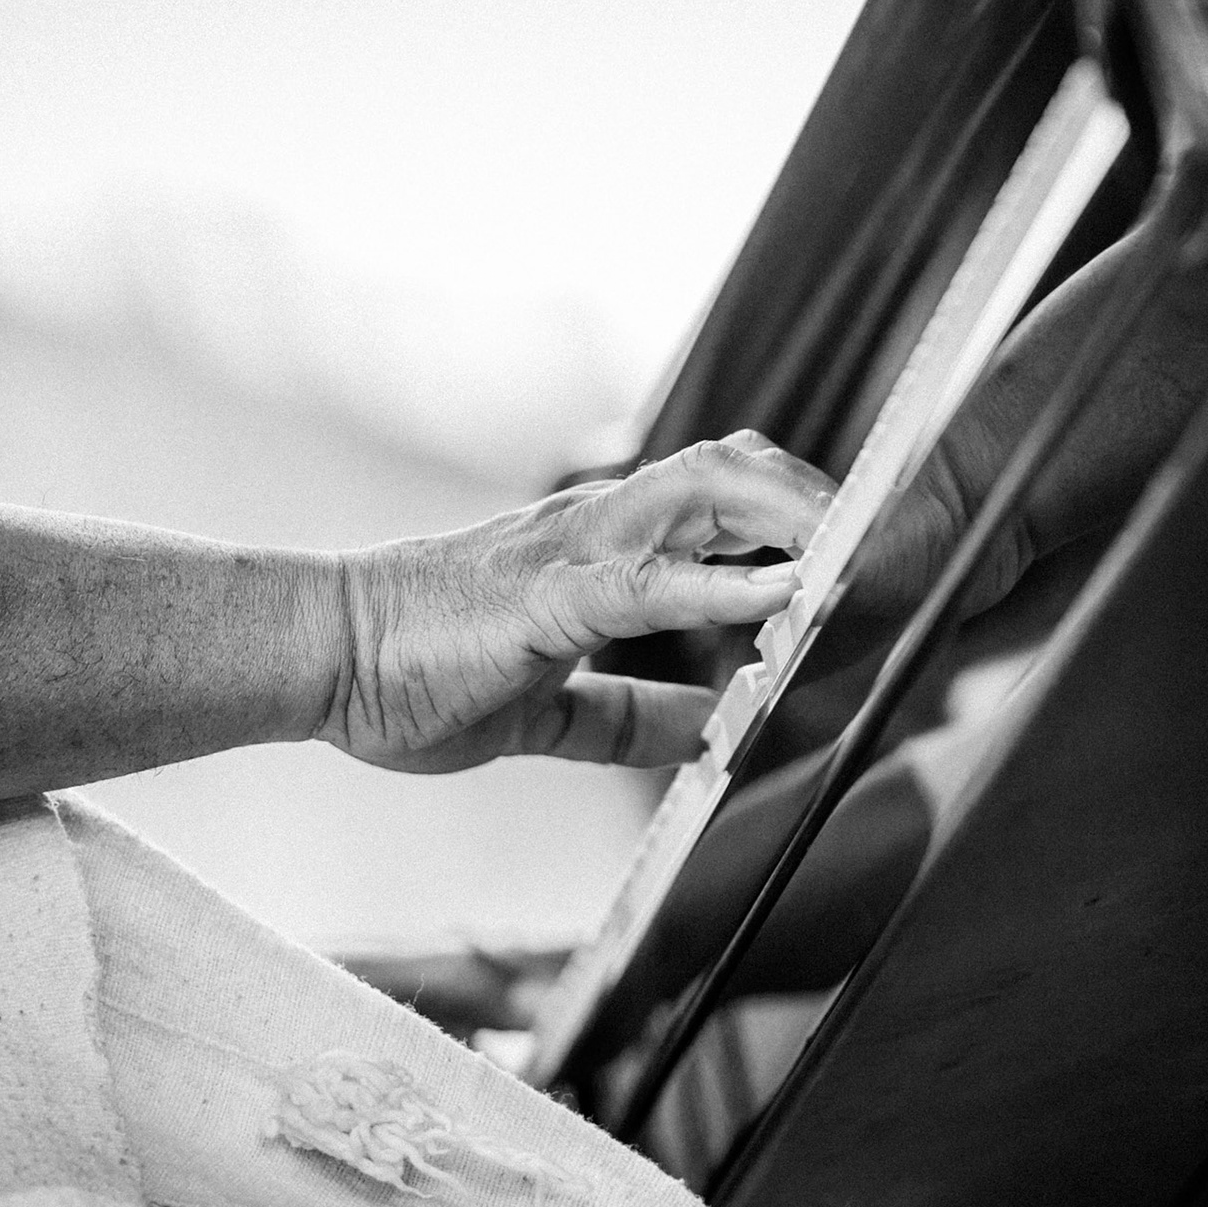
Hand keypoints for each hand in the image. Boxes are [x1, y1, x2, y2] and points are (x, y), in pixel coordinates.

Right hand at [315, 438, 831, 772]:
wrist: (318, 656)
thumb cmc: (413, 673)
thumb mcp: (544, 712)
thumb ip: (626, 713)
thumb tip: (703, 728)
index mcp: (598, 551)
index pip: (717, 506)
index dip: (794, 516)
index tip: (862, 546)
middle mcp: (596, 529)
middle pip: (732, 478)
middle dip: (817, 499)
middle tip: (890, 538)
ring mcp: (573, 553)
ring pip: (706, 499)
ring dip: (793, 520)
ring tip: (865, 549)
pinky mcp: (547, 598)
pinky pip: (651, 581)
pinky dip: (727, 583)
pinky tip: (787, 594)